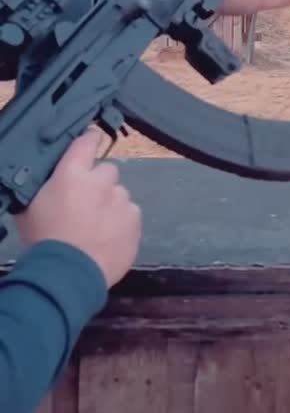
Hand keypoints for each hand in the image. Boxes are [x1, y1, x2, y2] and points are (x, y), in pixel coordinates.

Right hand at [16, 128, 141, 287]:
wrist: (68, 274)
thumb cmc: (44, 240)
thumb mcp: (31, 208)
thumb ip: (46, 187)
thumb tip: (51, 181)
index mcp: (72, 173)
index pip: (87, 142)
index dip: (90, 138)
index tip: (92, 138)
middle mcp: (101, 181)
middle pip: (107, 170)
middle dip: (99, 182)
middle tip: (87, 202)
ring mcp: (121, 200)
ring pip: (120, 194)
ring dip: (111, 204)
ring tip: (98, 226)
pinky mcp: (135, 220)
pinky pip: (130, 214)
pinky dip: (122, 222)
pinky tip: (109, 237)